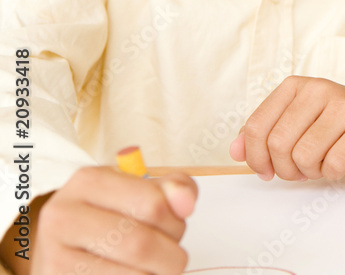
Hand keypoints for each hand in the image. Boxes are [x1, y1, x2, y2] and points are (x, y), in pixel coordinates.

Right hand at [27, 167, 195, 274]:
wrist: (64, 251)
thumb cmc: (108, 220)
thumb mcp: (137, 193)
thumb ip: (172, 190)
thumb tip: (186, 203)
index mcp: (88, 182)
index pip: (153, 204)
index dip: (176, 222)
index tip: (174, 227)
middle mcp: (64, 217)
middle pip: (142, 244)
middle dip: (170, 255)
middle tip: (167, 256)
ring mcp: (55, 256)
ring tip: (148, 267)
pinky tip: (131, 274)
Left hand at [230, 76, 344, 180]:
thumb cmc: (332, 124)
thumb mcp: (294, 120)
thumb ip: (261, 134)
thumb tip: (235, 152)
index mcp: (295, 86)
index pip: (258, 127)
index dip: (255, 158)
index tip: (265, 170)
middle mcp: (319, 90)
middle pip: (279, 144)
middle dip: (285, 168)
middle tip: (298, 170)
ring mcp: (344, 106)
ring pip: (304, 156)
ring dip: (309, 171)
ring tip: (319, 163)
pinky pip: (333, 164)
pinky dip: (331, 173)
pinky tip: (338, 163)